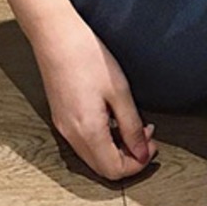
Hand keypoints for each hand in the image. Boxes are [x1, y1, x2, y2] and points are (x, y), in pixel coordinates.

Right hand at [30, 17, 158, 180]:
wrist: (55, 34)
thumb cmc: (85, 55)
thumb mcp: (120, 92)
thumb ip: (131, 127)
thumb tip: (141, 152)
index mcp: (87, 131)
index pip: (115, 170)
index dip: (138, 164)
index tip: (151, 145)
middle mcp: (71, 135)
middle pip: (104, 169)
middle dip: (129, 159)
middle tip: (146, 137)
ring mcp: (63, 128)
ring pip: (94, 158)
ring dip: (116, 150)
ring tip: (132, 126)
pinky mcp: (61, 118)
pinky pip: (84, 144)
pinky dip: (103, 141)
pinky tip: (113, 120)